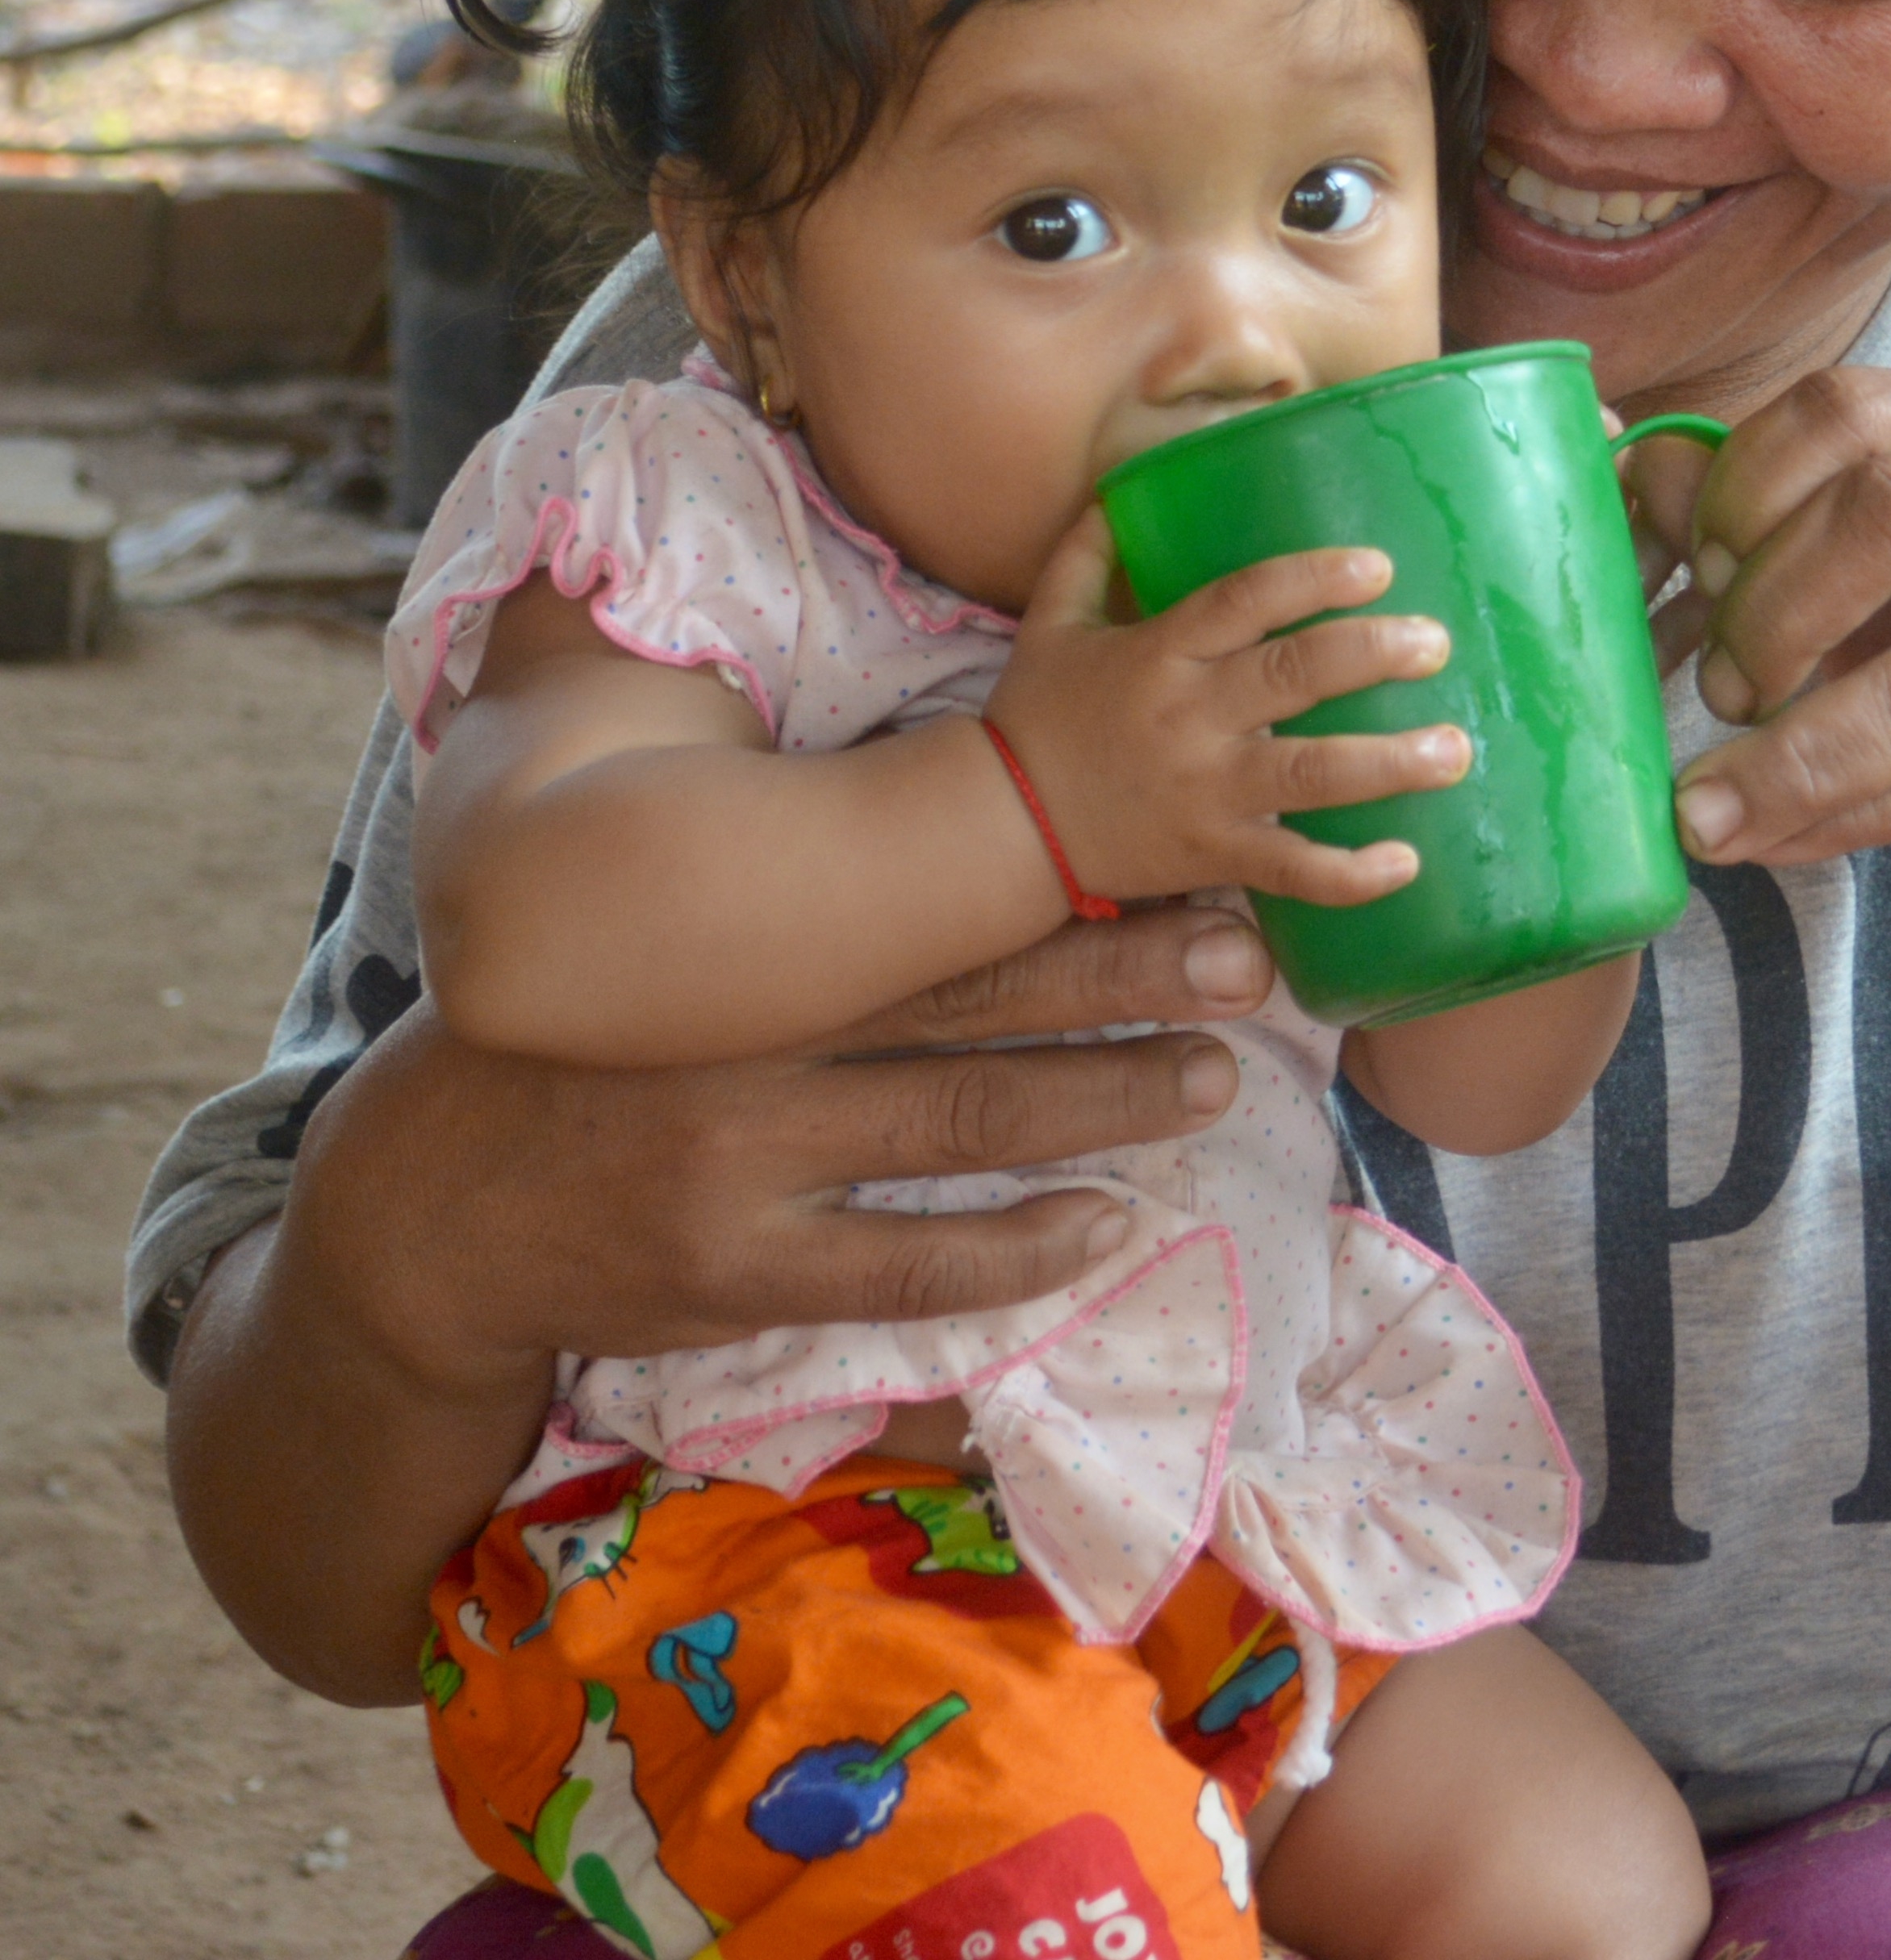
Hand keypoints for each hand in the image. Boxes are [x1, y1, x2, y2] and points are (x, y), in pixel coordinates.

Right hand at [308, 901, 1283, 1391]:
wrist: (426, 1207)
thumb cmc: (585, 1042)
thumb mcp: (669, 942)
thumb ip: (794, 898)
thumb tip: (951, 834)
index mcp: (746, 938)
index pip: (936, 897)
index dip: (1068, 883)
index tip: (1179, 861)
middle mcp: (754, 1037)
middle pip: (974, 995)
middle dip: (1125, 977)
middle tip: (1248, 958)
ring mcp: (744, 1161)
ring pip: (960, 1124)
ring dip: (1102, 1101)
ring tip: (1213, 1080)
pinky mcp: (733, 1273)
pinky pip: (900, 1266)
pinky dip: (1011, 1250)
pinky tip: (1104, 1229)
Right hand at [985, 509, 1470, 907]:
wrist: (1002, 825)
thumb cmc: (1038, 715)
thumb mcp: (1052, 620)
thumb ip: (1090, 550)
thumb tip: (1120, 485)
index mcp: (1161, 651)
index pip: (1245, 600)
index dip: (1313, 578)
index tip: (1377, 566)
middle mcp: (1191, 717)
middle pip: (1294, 677)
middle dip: (1373, 656)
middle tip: (1438, 644)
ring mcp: (1207, 792)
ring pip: (1310, 775)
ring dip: (1389, 763)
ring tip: (1455, 751)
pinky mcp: (1213, 855)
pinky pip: (1291, 871)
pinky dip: (1349, 874)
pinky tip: (1407, 864)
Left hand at [1624, 367, 1890, 901]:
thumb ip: (1775, 515)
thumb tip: (1643, 472)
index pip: (1851, 410)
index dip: (1746, 486)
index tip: (1698, 565)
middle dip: (1772, 605)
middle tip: (1719, 680)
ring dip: (1791, 750)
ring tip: (1705, 801)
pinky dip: (1835, 817)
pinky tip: (1762, 836)